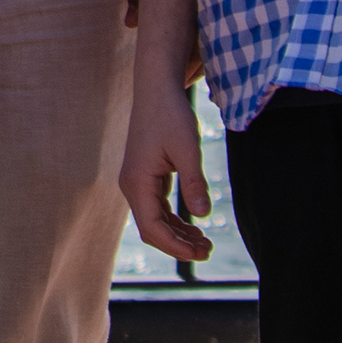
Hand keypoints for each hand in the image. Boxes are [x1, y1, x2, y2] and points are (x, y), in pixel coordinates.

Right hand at [118, 76, 213, 261]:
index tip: (200, 253)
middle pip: (152, 229)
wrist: (157, 89)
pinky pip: (158, 208)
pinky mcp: (146, 177)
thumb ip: (194, 182)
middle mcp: (132, 186)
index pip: (151, 228)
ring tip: (205, 242)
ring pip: (155, 221)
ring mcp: (138, 182)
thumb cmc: (171, 115)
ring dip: (178, 234)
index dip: (175, 247)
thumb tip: (202, 215)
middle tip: (208, 251)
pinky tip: (194, 226)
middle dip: (178, 245)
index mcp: (137, 182)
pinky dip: (175, 220)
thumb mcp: (187, 148)